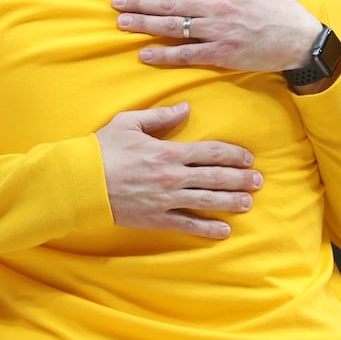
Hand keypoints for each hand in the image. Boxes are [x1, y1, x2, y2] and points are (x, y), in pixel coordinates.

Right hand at [97, 103, 259, 239]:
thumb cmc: (103, 149)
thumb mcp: (130, 123)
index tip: (247, 157)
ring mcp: (166, 200)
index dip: (232, 154)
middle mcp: (173, 177)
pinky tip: (224, 230)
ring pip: (207, 201)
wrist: (82, 182)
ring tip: (248, 202)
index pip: (210, 152)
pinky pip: (188, 225)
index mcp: (169, 152)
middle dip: (240, 179)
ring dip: (231, 202)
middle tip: (259, 181)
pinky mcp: (157, 218)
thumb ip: (161, 116)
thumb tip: (186, 109)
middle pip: (216, 177)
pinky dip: (207, 229)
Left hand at [114, 0, 321, 71]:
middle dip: (139, 2)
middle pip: (169, 3)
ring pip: (172, 26)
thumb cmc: (284, 8)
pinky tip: (145, 54)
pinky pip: (186, 54)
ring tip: (121, 23)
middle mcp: (215, 8)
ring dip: (144, 24)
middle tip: (115, 3)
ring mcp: (217, 32)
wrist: (301, 40)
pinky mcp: (221, 55)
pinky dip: (164, 54)